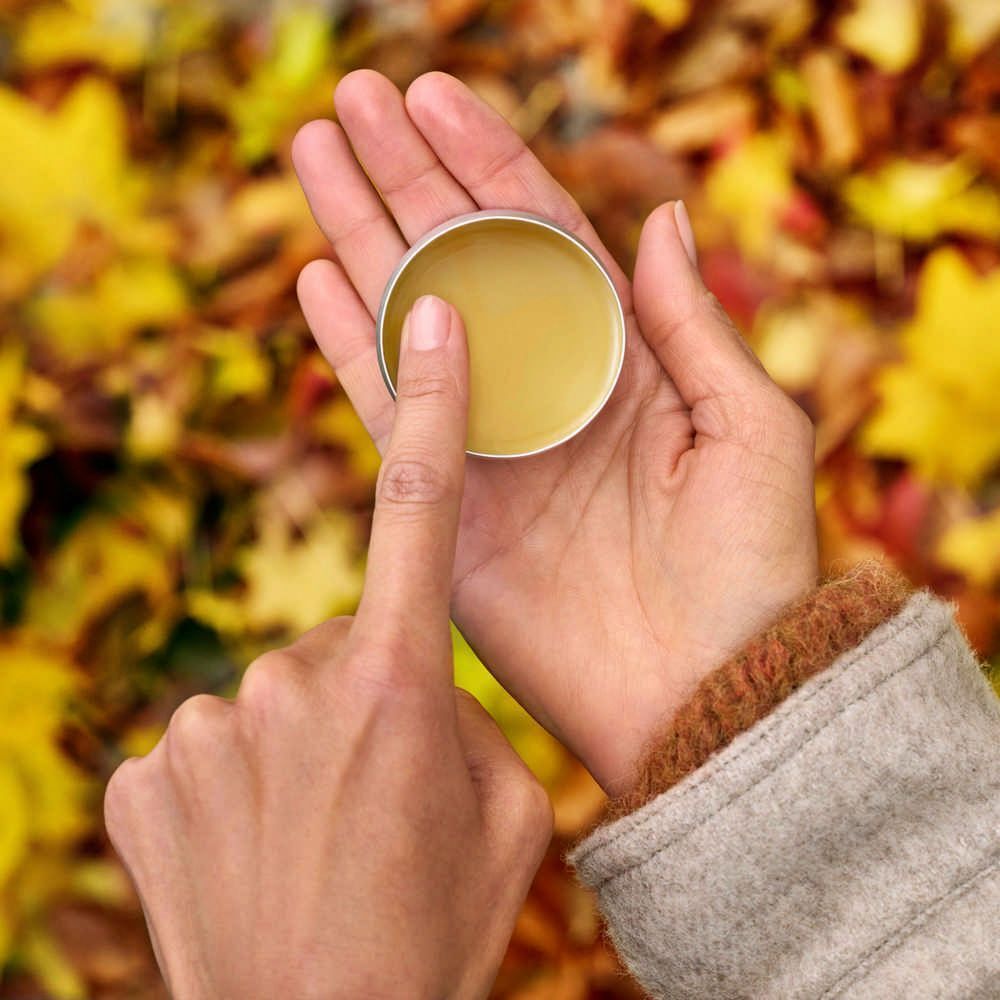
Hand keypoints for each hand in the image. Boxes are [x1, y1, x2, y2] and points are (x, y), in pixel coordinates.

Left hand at [104, 297, 552, 998]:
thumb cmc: (432, 932)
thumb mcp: (509, 816)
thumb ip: (470, 719)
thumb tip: (419, 682)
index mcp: (402, 682)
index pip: (419, 507)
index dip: (429, 405)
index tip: (423, 315)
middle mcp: (293, 682)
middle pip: (341, 644)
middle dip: (367, 698)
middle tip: (377, 799)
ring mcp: (206, 727)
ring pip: (272, 698)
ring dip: (301, 747)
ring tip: (317, 840)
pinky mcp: (143, 776)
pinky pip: (204, 745)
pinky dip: (234, 783)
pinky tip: (252, 853)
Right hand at [293, 71, 817, 795]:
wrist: (705, 695)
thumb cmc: (753, 567)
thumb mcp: (754, 430)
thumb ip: (696, 325)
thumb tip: (661, 215)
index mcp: (622, 358)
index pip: (544, 237)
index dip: (489, 161)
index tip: (434, 96)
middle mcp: (547, 387)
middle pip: (464, 260)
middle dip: (407, 178)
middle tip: (349, 103)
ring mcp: (489, 443)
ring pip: (411, 318)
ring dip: (360, 238)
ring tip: (313, 159)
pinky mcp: (445, 506)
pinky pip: (386, 412)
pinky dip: (349, 346)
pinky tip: (314, 278)